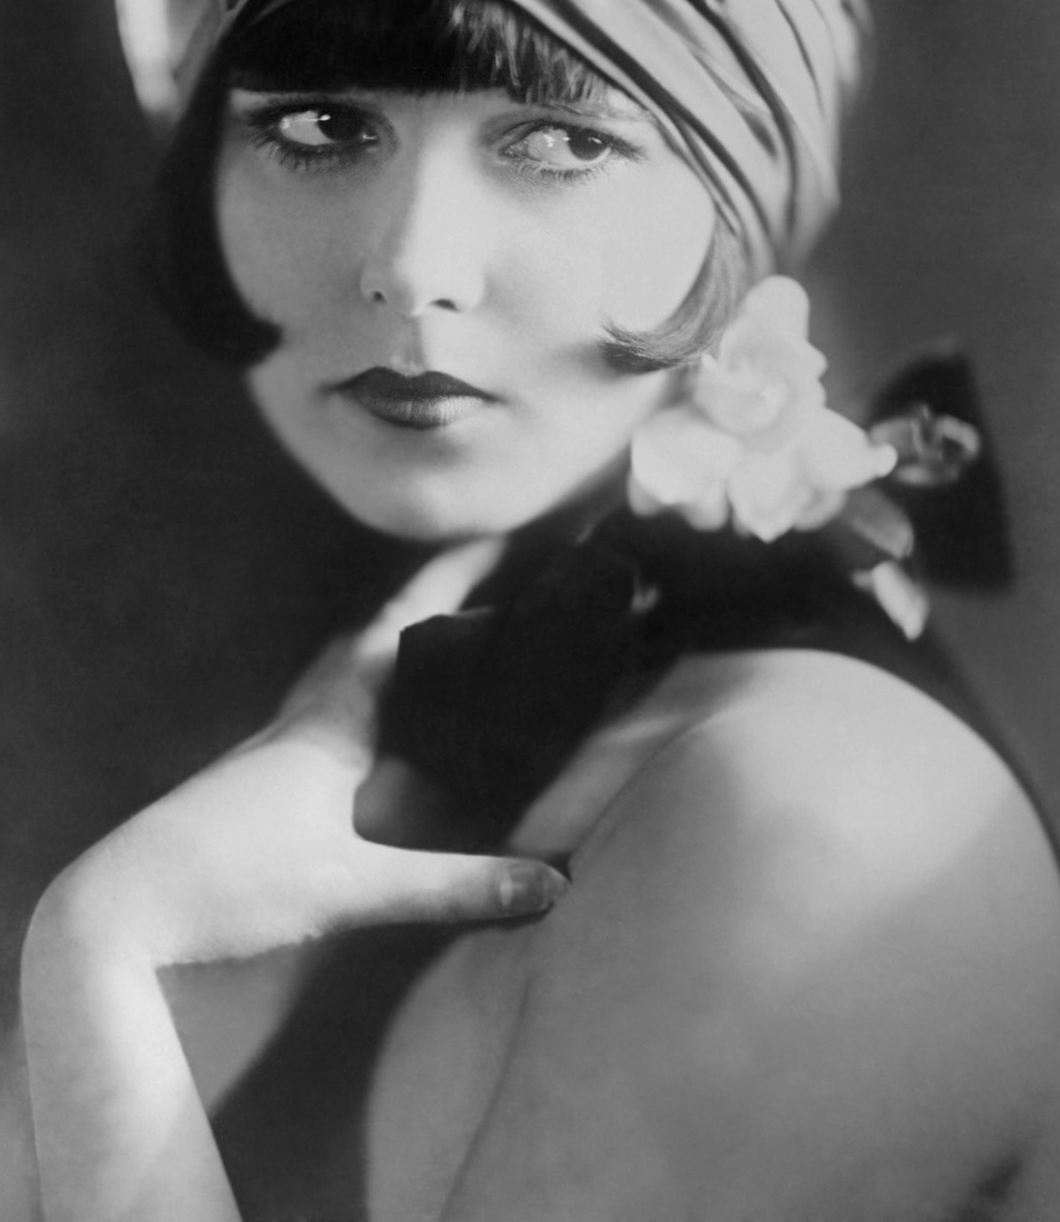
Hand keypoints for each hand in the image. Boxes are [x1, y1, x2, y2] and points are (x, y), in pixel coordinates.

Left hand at [47, 539, 566, 968]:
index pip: (400, 631)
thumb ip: (453, 886)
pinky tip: (366, 730)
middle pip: (367, 637)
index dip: (451, 581)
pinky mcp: (251, 780)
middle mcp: (298, 721)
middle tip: (474, 581)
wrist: (118, 911)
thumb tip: (551, 882)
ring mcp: (268, 748)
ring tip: (428, 640)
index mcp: (328, 725)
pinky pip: (318, 711)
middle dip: (424, 602)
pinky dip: (356, 693)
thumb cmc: (231, 886)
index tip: (496, 539)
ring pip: (336, 672)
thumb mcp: (353, 888)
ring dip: (385, 645)